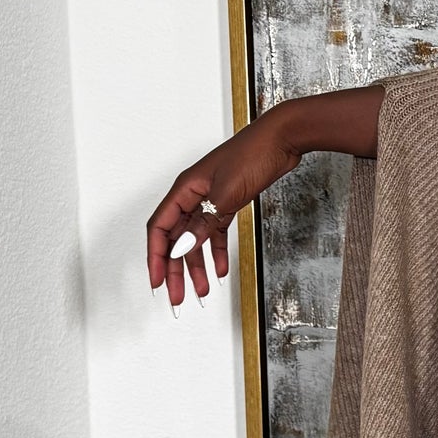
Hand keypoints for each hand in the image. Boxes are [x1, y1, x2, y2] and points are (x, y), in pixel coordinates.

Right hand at [145, 114, 296, 306]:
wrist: (282, 140)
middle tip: (178, 298)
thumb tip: (182, 248)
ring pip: (196, 239)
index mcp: (184, 190)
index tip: (157, 283)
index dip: (156, 258)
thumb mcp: (226, 195)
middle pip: (176, 239)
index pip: (159, 229)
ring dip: (198, 266)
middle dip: (175, 270)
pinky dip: (218, 253)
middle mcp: (192, 195)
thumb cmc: (253, 156)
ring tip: (203, 291)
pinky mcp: (227, 203)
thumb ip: (203, 224)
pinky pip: (216, 233)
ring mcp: (209, 200)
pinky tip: (221, 271)